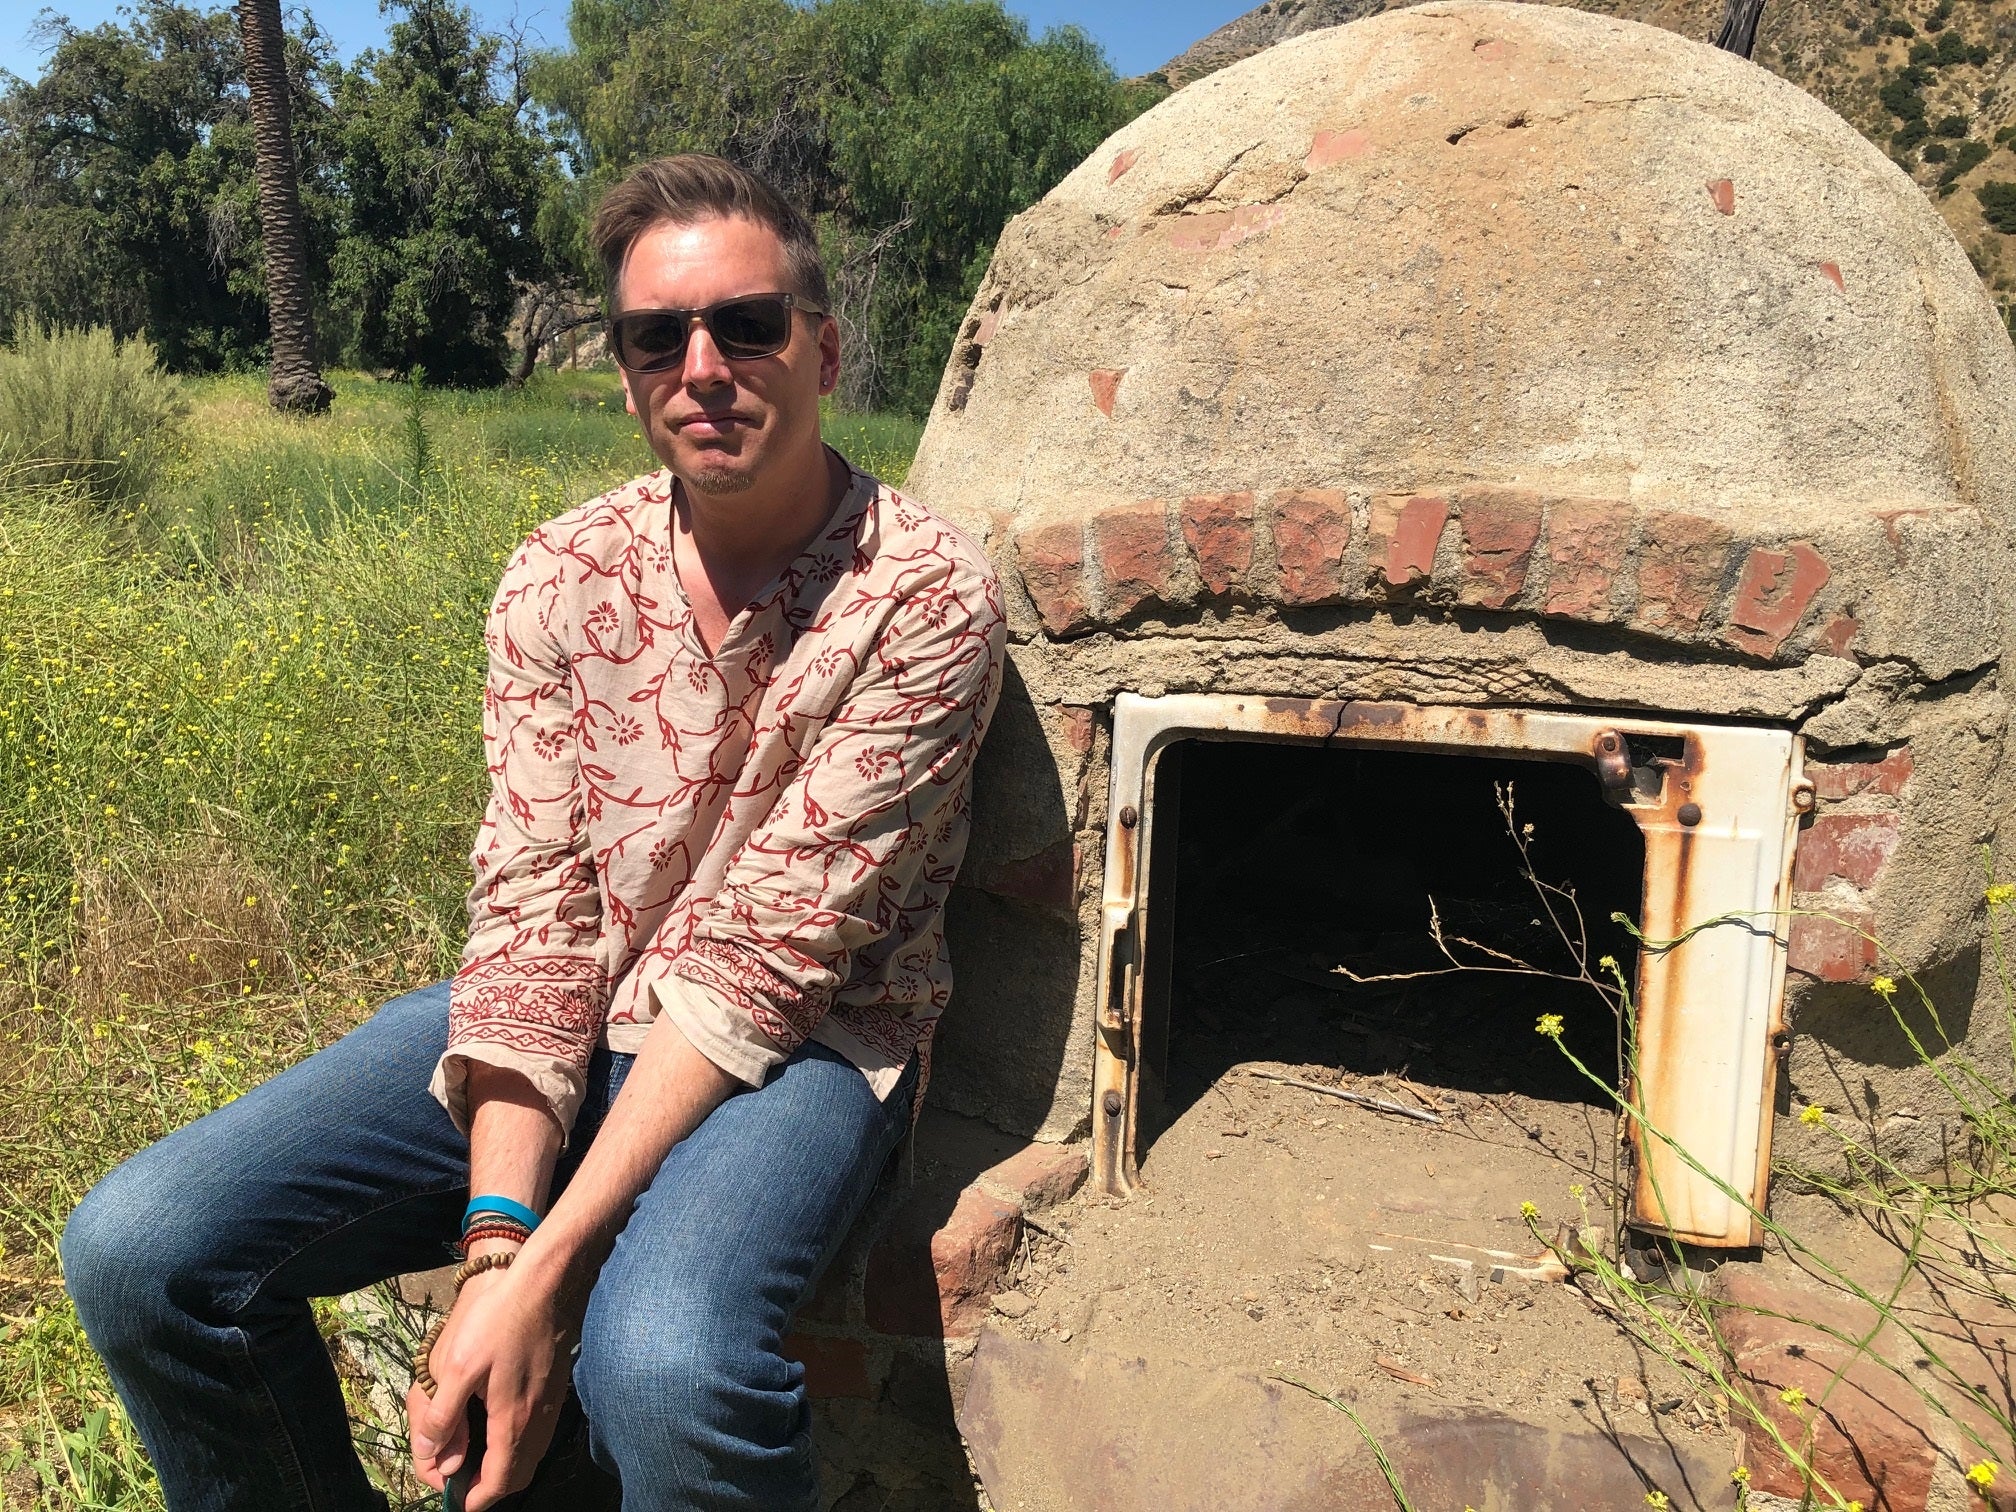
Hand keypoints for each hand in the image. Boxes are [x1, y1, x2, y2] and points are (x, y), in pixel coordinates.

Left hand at [406, 1257, 572, 1509]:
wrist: (546, 1281)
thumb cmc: (499, 1319)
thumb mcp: (457, 1365)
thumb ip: (443, 1416)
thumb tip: (434, 1458)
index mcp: (512, 1421)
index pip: (497, 1483)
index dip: (472, 1499)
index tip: (452, 1499)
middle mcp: (538, 1421)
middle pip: (517, 1476)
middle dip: (488, 1488)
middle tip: (460, 1481)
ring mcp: (551, 1405)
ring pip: (530, 1456)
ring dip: (503, 1469)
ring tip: (474, 1458)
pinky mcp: (555, 1389)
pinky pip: (537, 1436)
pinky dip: (516, 1447)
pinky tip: (497, 1428)